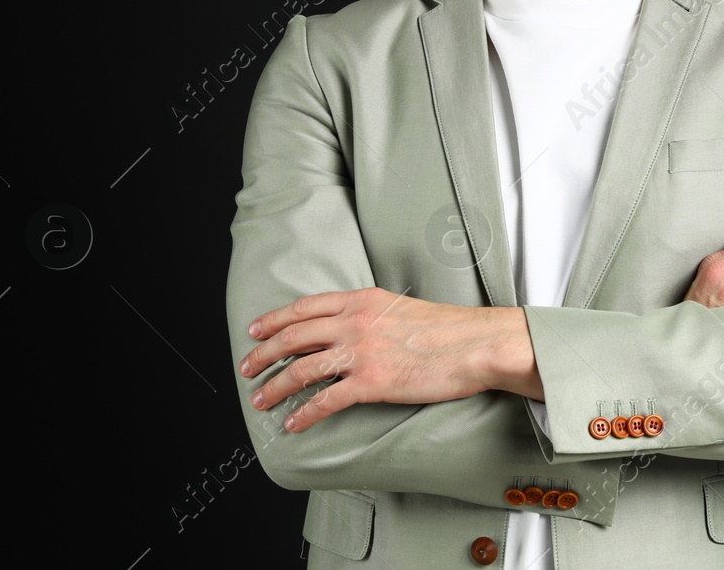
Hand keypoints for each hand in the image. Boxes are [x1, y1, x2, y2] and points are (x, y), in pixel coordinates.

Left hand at [238, 289, 541, 431]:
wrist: (477, 343)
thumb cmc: (449, 328)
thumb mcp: (402, 308)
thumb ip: (372, 314)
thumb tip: (354, 329)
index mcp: (362, 300)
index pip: (305, 307)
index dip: (274, 320)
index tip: (256, 330)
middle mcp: (355, 322)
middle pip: (293, 336)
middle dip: (263, 353)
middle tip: (247, 368)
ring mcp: (361, 352)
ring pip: (301, 369)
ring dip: (274, 386)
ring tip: (260, 399)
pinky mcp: (372, 382)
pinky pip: (325, 400)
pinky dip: (304, 413)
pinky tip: (293, 423)